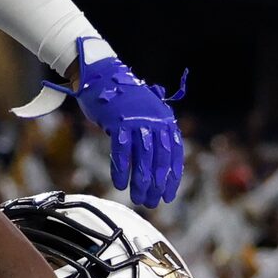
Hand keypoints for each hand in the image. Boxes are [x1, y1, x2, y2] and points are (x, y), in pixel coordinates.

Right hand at [65, 43, 184, 207]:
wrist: (102, 75)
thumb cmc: (123, 100)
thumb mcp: (145, 115)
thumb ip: (153, 135)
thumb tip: (156, 168)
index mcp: (165, 120)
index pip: (175, 154)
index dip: (172, 178)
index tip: (168, 196)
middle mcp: (155, 120)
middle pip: (160, 160)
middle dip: (156, 185)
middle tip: (151, 202)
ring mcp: (137, 121)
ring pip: (143, 159)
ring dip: (140, 183)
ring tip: (137, 198)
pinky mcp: (119, 122)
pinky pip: (122, 152)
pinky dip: (121, 170)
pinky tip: (119, 184)